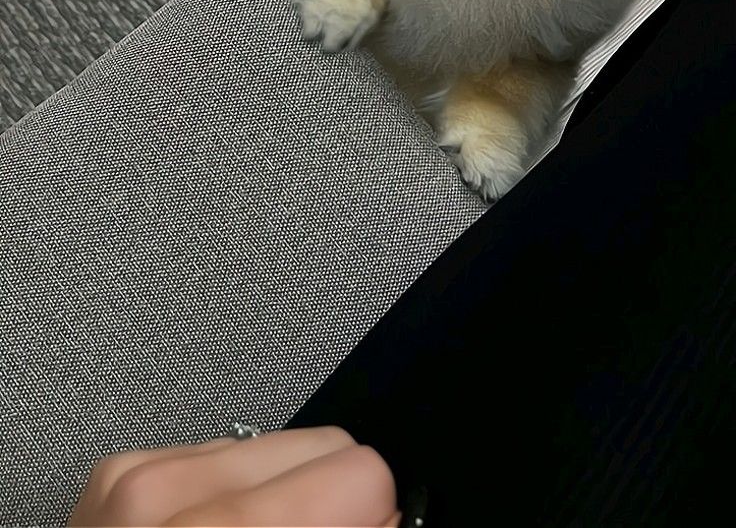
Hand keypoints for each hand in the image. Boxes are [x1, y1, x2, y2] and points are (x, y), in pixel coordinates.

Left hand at [68, 425, 400, 525]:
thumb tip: (395, 522)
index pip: (360, 476)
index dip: (375, 521)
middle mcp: (172, 497)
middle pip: (327, 446)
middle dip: (333, 506)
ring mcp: (139, 478)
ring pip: (280, 442)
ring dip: (285, 500)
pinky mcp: (121, 470)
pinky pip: (223, 452)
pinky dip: (235, 496)